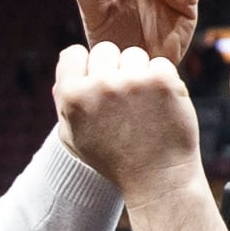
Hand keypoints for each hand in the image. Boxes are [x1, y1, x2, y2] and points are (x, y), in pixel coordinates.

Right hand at [54, 41, 203, 197]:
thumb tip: (66, 58)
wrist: (158, 180)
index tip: (98, 88)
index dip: (86, 67)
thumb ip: (65, 98)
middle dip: (114, 68)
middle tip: (124, 101)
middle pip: (105, 50)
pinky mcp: (161, 81)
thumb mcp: (75, 136)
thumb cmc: (114, 160)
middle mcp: (99, 85)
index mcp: (72, 96)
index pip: (73, 53)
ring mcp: (131, 81)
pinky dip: (164, 82)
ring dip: (140, 74)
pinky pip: (160, 64)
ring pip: (134, 55)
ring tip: (144, 107)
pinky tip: (161, 107)